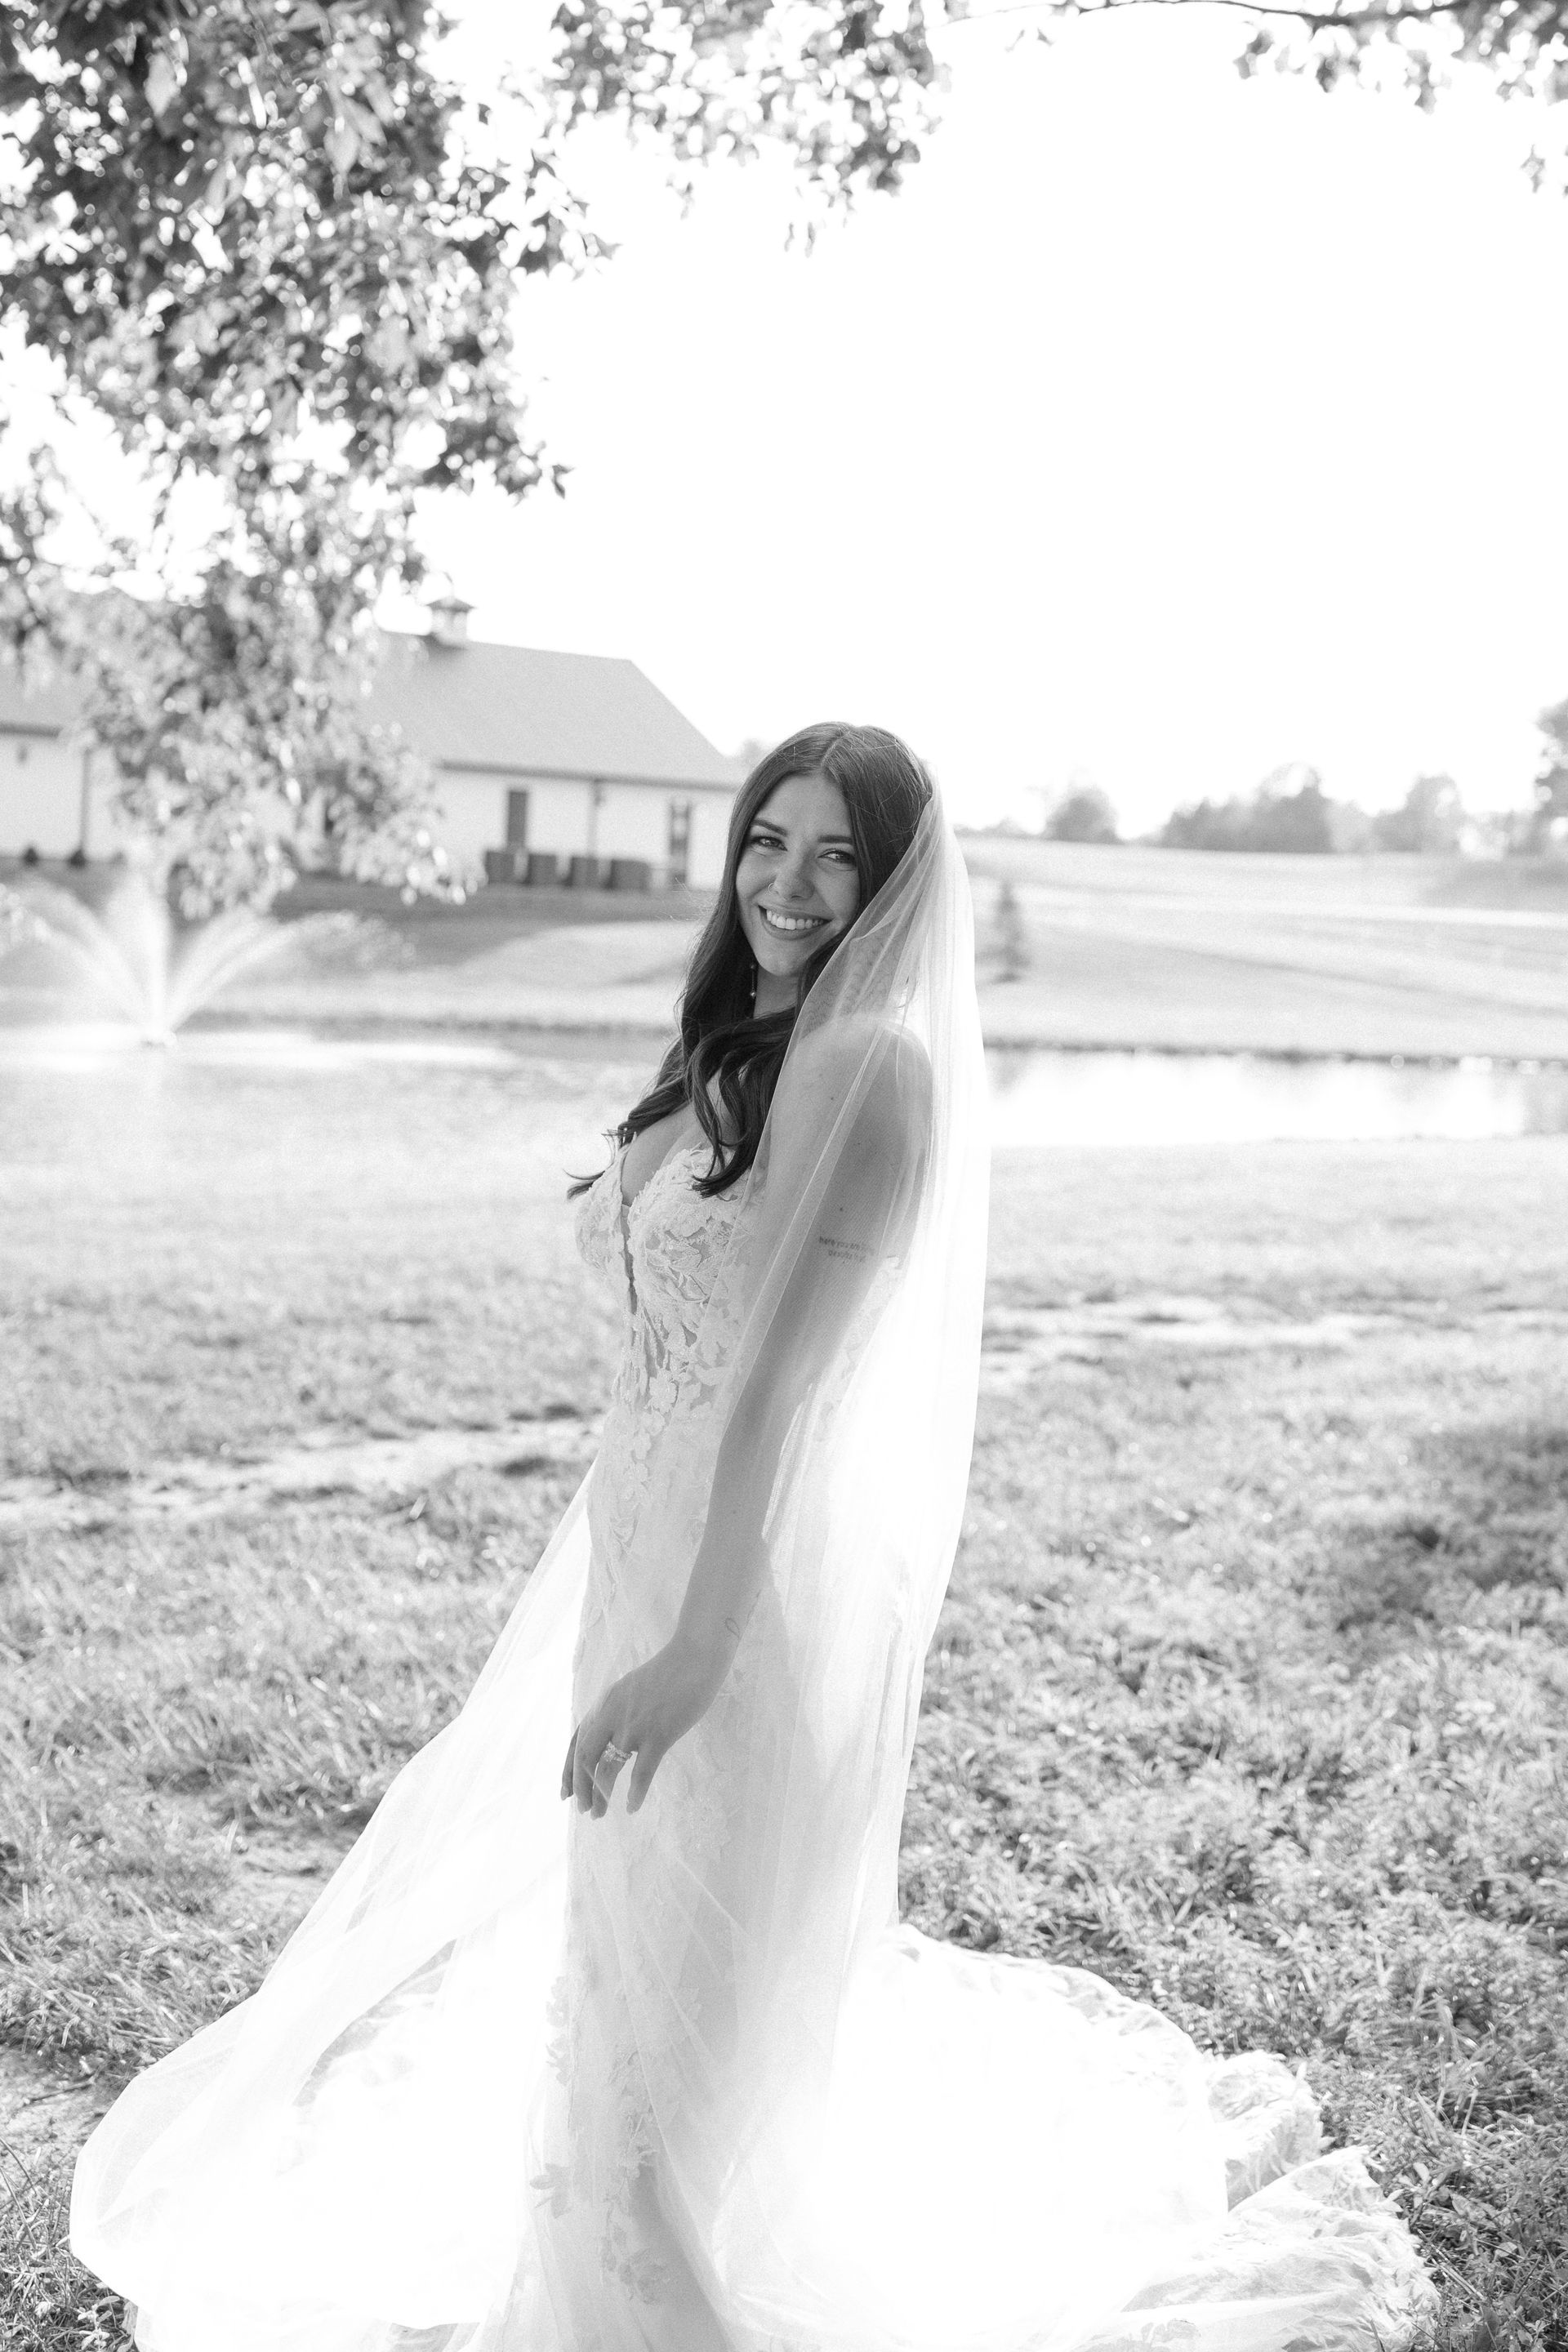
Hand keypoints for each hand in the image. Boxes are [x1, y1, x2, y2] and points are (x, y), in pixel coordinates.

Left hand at [560, 1639, 719, 1820]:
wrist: (694, 1657)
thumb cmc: (667, 1673)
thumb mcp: (629, 1689)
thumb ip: (615, 1711)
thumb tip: (608, 1737)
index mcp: (604, 1704)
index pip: (576, 1742)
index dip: (567, 1770)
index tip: (564, 1793)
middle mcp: (612, 1716)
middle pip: (584, 1759)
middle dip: (579, 1788)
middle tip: (583, 1809)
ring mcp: (634, 1726)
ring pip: (607, 1770)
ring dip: (600, 1796)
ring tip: (599, 1813)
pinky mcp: (659, 1735)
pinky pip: (642, 1773)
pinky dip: (634, 1794)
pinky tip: (631, 1807)